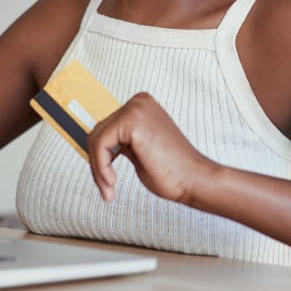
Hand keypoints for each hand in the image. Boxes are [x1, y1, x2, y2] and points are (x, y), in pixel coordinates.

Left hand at [88, 92, 214, 203]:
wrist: (195, 180)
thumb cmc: (172, 171)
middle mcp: (138, 101)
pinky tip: (112, 183)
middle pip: (98, 132)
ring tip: (109, 189)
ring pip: (96, 139)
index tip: (106, 180)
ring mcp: (135, 108)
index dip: (101, 157)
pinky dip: (100, 167)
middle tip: (107, 189)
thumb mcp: (139, 149)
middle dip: (98, 163)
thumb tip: (95, 142)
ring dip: (99, 168)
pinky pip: (100, 145)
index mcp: (141, 104)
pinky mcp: (132, 121)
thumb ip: (121, 141)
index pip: (106, 128)